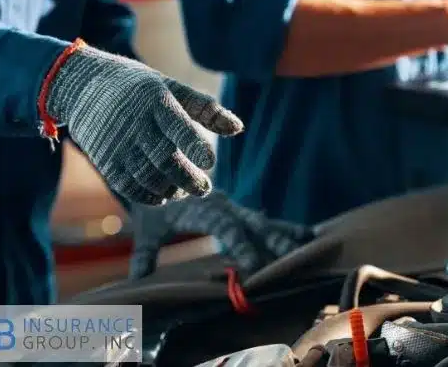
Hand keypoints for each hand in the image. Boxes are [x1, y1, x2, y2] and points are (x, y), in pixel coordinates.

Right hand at [45, 46, 242, 205]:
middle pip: (165, 158)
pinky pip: (129, 185)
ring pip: (148, 176)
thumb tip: (238, 129)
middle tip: (204, 188)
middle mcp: (135, 123)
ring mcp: (117, 143)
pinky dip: (149, 195)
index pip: (178, 126)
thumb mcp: (170, 87)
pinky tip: (164, 195)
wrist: (82, 85)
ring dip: (171, 189)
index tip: (210, 162)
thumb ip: (205, 108)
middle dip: (188, 178)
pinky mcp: (105, 159)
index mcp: (155, 101)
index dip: (195, 146)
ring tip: (184, 190)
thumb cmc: (138, 87)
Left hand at [128, 191, 313, 278]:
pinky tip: (307, 237)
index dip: (239, 244)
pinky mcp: (237, 213)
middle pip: (251, 223)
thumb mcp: (147, 226)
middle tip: (292, 255)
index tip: (252, 265)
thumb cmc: (151, 203)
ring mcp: (233, 208)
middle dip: (273, 239)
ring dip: (284, 234)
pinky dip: (284, 230)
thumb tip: (137, 279)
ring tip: (310, 243)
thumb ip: (145, 251)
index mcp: (201, 206)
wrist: (153, 167)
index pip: (224, 227)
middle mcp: (222, 205)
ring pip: (262, 222)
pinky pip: (263, 223)